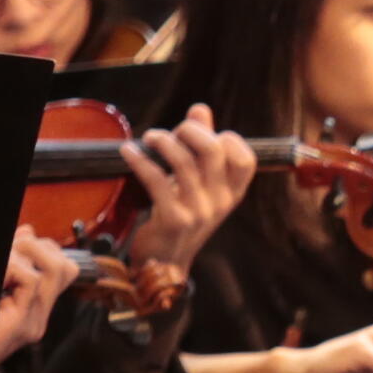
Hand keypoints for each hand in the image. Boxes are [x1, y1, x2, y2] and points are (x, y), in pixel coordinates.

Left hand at [0, 230, 80, 371]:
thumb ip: (10, 263)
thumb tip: (28, 231)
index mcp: (33, 309)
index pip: (63, 269)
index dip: (44, 247)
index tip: (17, 244)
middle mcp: (38, 317)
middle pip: (65, 267)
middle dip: (39, 246)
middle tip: (11, 250)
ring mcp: (32, 324)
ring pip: (53, 270)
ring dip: (26, 254)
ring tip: (4, 262)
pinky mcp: (22, 327)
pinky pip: (32, 282)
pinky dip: (11, 268)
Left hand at [118, 105, 253, 271]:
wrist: (163, 263)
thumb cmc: (180, 215)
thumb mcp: (198, 184)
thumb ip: (202, 146)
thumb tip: (199, 109)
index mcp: (233, 193)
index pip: (245, 159)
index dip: (226, 139)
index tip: (204, 135)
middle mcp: (221, 202)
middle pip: (213, 151)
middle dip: (190, 131)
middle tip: (171, 131)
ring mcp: (198, 211)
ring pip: (183, 163)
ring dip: (162, 141)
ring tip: (149, 136)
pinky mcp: (172, 219)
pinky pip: (156, 180)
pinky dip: (140, 160)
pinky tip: (128, 151)